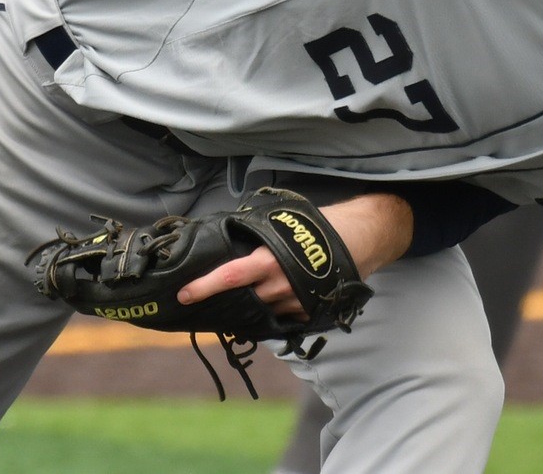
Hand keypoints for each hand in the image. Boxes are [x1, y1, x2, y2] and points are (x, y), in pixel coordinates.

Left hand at [174, 192, 412, 319]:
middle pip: (242, 301)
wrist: (359, 238)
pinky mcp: (308, 314)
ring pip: (260, 311)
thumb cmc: (317, 225)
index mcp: (269, 261)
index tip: (183, 294)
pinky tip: (266, 304)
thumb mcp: (282, 224)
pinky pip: (280, 319)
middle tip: (205, 302)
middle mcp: (279, 286)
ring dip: (247, 308)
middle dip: (224, 303)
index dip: (204, 286)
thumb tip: (226, 236)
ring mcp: (294, 304)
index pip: (230, 276)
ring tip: (235, 302)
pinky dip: (270, 313)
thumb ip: (256, 236)